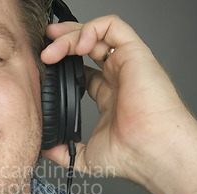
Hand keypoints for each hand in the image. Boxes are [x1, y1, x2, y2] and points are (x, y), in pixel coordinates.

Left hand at [40, 15, 196, 193]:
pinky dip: (87, 34)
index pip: (86, 73)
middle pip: (90, 49)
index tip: (41, 69)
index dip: (64, 67)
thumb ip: (66, 155)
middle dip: (64, 44)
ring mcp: (129, 67)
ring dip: (71, 37)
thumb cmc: (131, 160)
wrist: (155, 158)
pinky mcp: (137, 58)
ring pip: (101, 34)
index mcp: (110, 97)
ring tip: (50, 48)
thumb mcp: (86, 157)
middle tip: (41, 49)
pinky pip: (113, 30)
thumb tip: (44, 156)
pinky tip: (67, 51)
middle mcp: (119, 79)